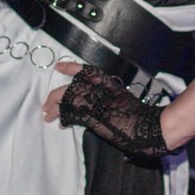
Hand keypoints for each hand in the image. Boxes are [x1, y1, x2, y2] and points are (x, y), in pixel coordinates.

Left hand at [47, 63, 173, 158]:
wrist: (148, 127)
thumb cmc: (139, 115)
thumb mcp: (122, 98)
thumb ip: (107, 96)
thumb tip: (94, 101)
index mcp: (107, 82)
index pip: (84, 70)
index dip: (69, 67)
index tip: (58, 67)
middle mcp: (99, 89)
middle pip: (70, 87)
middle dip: (55, 96)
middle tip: (46, 103)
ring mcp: (95, 102)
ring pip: (67, 100)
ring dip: (55, 108)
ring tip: (47, 115)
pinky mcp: (92, 116)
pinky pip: (71, 114)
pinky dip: (64, 118)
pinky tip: (61, 123)